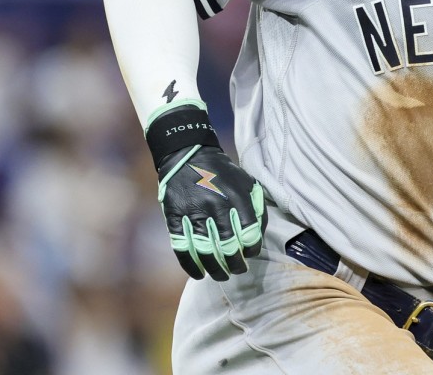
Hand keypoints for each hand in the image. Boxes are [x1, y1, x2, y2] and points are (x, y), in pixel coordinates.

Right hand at [157, 144, 266, 279]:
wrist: (188, 156)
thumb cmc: (223, 174)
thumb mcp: (247, 183)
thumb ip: (256, 207)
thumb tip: (258, 236)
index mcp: (237, 196)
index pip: (249, 233)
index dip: (251, 249)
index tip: (250, 254)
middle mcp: (216, 204)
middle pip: (227, 245)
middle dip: (235, 264)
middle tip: (238, 271)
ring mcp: (193, 211)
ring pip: (205, 250)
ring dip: (215, 269)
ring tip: (221, 276)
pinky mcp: (175, 216)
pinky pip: (182, 247)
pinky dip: (190, 265)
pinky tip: (198, 274)